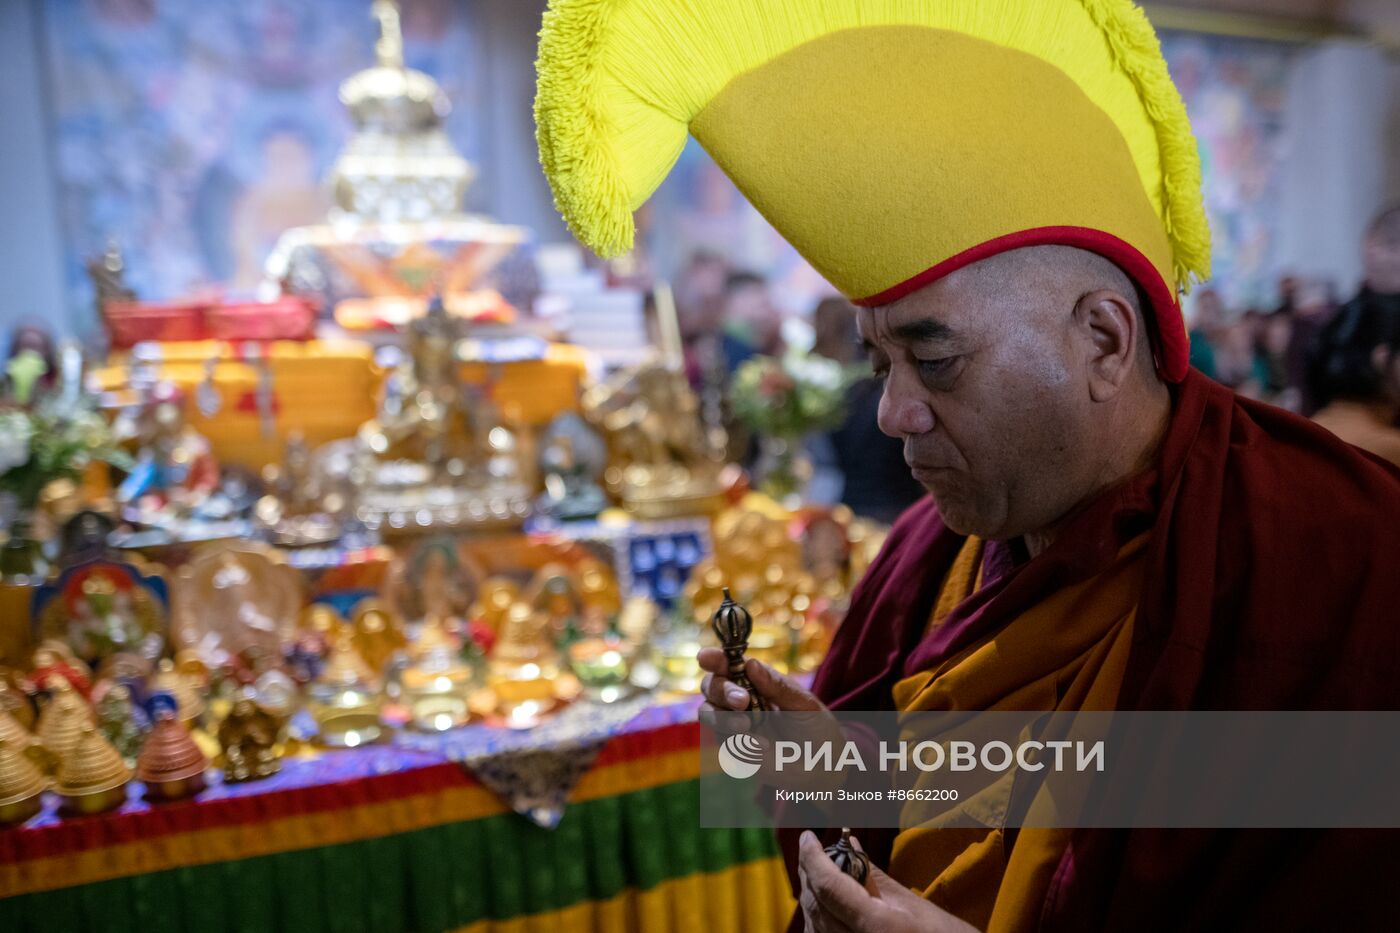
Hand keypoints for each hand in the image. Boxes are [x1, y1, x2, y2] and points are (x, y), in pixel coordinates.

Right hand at [698, 650, 844, 789]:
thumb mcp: (803, 703)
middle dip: (722, 690)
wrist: (824, 767)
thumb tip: (750, 664)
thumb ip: (777, 686)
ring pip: (708, 713)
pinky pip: (724, 742)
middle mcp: (740, 699)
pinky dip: (740, 742)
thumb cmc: (815, 728)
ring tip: (745, 726)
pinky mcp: (735, 750)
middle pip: (711, 686)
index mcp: (755, 681)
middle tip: (742, 701)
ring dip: (722, 717)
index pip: (730, 664)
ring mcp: (735, 724)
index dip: (715, 658)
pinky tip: (764, 747)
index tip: (706, 657)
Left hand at [797, 831, 979, 932]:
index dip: (813, 857)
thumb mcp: (915, 906)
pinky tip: (828, 904)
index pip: (828, 885)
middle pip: (816, 904)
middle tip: (813, 849)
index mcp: (875, 927)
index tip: (808, 837)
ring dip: (813, 896)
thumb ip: (874, 877)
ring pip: (813, 925)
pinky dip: (819, 919)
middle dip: (810, 873)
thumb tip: (852, 845)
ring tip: (820, 872)